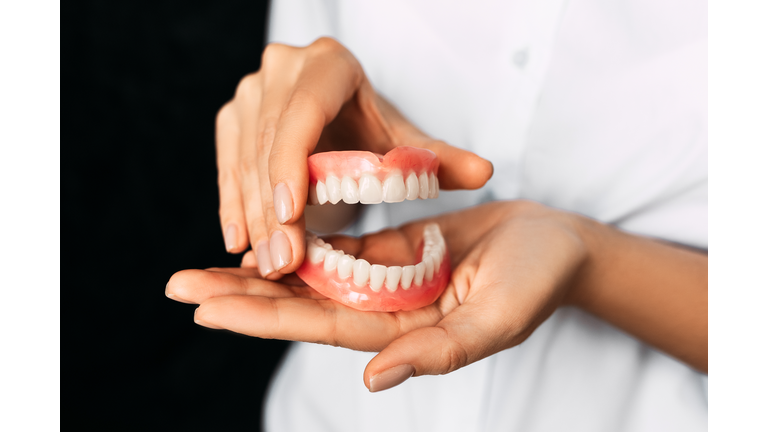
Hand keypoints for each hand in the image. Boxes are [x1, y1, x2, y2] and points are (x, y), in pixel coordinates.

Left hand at [168, 202, 590, 390]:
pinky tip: (265, 232)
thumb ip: (440, 350)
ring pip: (311, 274)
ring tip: (205, 260)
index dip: (263, 316)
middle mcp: (383, 309)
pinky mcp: (391, 250)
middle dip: (241, 294)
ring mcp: (384, 279)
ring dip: (260, 267)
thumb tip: (372, 380)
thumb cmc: (538, 280)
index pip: (319, 326)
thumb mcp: (497, 318)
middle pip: (300, 303)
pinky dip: (299, 239)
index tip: (208, 306)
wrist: (557, 243)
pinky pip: (337, 245)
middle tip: (178, 285)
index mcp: (402, 332)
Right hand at [216, 37, 492, 276]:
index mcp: (328, 66)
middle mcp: (282, 70)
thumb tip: (484, 174)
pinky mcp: (233, 118)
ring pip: (242, 158)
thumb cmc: (372, 129)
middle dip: (272, 208)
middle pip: (268, 143)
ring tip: (265, 263)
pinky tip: (239, 243)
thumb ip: (438, 159)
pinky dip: (232, 205)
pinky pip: (226, 166)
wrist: (338, 114)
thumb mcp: (403, 142)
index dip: (291, 162)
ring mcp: (251, 92)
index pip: (303, 113)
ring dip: (251, 215)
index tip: (291, 214)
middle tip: (283, 263)